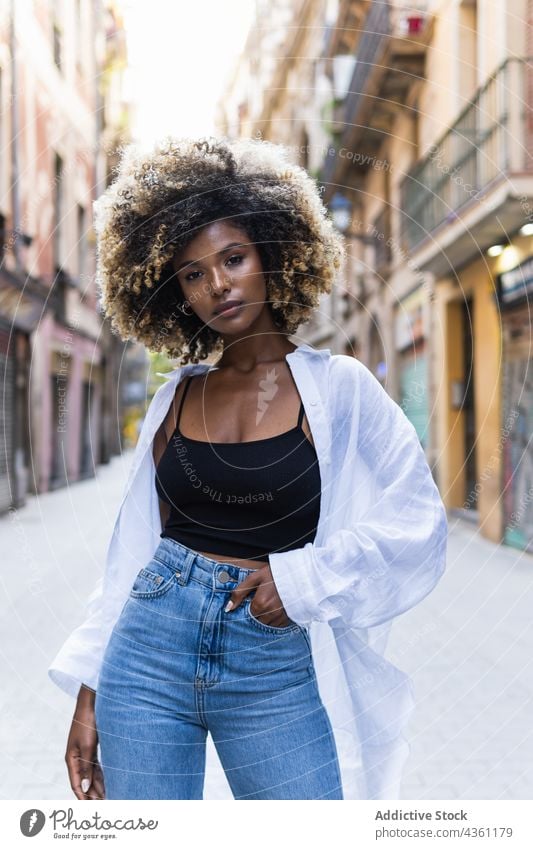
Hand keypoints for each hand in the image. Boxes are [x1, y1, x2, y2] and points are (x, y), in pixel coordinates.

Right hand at [65, 685, 105, 799]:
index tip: (92, 808)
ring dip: (98, 786)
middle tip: (105, 805)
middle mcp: (77, 758)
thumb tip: (85, 787)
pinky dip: (101, 775)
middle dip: (92, 794)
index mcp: (71, 759)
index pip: (76, 784)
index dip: (83, 797)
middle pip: (84, 781)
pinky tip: (108, 782)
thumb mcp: (88, 745)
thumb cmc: (87, 722)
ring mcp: (84, 753)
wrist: (92, 703)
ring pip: (91, 774)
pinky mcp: (92, 748)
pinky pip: (96, 766)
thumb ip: (87, 766)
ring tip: (108, 797)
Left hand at [224, 562, 292, 627]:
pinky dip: (275, 620)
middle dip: (256, 615)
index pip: (248, 616)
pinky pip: (277, 625)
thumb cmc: (275, 574)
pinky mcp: (289, 618)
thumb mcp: (255, 578)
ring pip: (267, 625)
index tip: (251, 604)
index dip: (248, 610)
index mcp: (260, 603)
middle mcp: (270, 612)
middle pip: (257, 622)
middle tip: (261, 603)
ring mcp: (280, 616)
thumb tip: (228, 608)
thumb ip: (240, 593)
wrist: (298, 573)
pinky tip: (275, 609)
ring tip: (269, 606)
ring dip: (265, 618)